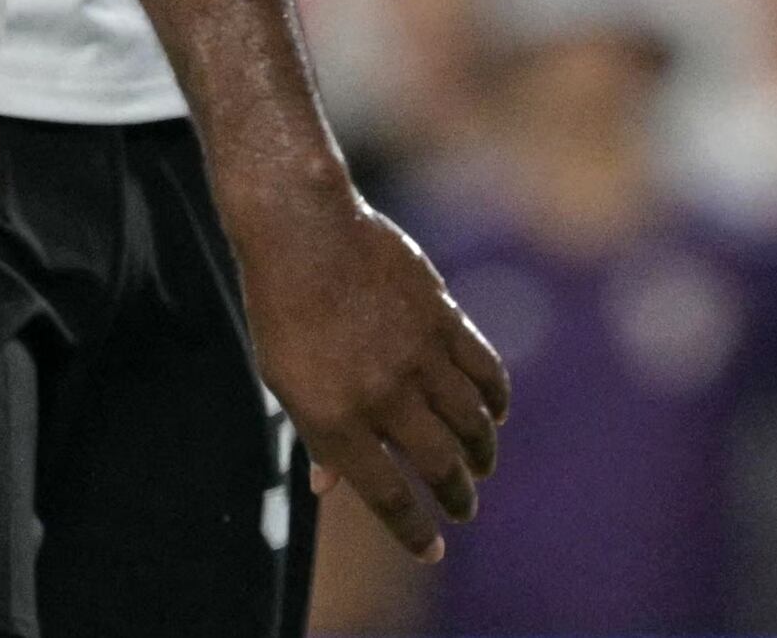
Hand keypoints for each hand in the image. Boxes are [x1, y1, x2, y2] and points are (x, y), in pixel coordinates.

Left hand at [226, 185, 508, 563]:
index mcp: (333, 416)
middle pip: (439, 466)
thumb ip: (314, 434)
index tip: (431, 549)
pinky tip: (493, 416)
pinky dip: (496, 403)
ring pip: (471, 426)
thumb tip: (329, 487)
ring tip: (478, 467)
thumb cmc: (281, 305)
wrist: (299, 227)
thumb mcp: (280, 377)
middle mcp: (381, 395)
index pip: (386, 493)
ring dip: (481, 456)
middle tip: (463, 508)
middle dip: (457, 497)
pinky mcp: (444, 322)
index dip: (413, 529)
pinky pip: (487, 376)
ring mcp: (417, 358)